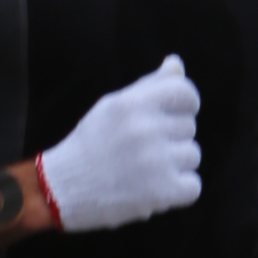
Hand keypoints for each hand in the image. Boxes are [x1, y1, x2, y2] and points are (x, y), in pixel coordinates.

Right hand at [34, 57, 202, 231]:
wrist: (64, 189)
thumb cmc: (93, 143)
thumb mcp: (113, 106)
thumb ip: (149, 85)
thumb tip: (176, 64)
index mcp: (133, 104)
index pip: (185, 92)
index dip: (185, 104)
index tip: (175, 114)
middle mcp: (145, 129)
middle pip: (189, 126)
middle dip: (172, 137)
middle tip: (143, 149)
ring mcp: (156, 162)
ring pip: (192, 155)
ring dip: (175, 164)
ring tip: (145, 169)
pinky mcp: (162, 192)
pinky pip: (193, 186)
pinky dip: (179, 190)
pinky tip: (155, 187)